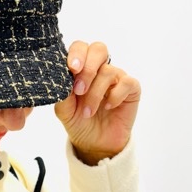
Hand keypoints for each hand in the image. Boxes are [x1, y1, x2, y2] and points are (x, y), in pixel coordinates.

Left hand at [54, 41, 140, 164]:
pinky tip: (108, 107)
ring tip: (88, 112)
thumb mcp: (64, 110)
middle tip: (79, 89)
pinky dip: (115, 96)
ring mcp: (116, 77)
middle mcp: (99, 68)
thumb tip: (61, 77)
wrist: (94, 143)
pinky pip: (126, 82)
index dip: (77, 54)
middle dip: (88, 68)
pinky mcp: (131, 88)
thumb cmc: (79, 122)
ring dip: (95, 93)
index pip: (80, 48)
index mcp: (81, 68)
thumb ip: (62, 92)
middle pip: (98, 49)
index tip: (71, 68)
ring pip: (108, 71)